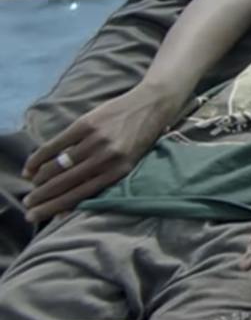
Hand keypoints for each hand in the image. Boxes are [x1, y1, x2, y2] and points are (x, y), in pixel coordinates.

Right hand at [24, 85, 182, 220]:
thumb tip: (71, 206)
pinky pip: (57, 144)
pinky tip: (31, 166)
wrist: (153, 103)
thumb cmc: (139, 138)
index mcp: (118, 171)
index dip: (54, 208)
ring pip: (58, 165)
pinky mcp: (88, 123)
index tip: (37, 216)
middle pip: (65, 183)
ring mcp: (97, 139)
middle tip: (28, 204)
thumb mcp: (128, 163)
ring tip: (30, 184)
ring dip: (39, 178)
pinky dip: (40, 157)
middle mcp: (107, 157)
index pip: (79, 195)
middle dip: (42, 196)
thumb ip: (103, 180)